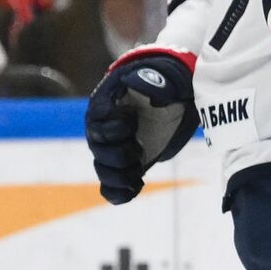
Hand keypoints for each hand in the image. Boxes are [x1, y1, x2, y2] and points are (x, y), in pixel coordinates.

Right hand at [85, 50, 197, 204]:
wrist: (172, 95)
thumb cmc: (162, 81)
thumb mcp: (159, 76)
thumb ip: (149, 81)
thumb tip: (139, 83)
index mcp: (106, 106)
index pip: (97, 124)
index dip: (114, 129)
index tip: (132, 122)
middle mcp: (103, 130)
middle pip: (98, 152)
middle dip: (119, 155)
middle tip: (139, 148)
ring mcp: (114, 149)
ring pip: (103, 171)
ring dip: (119, 177)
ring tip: (137, 174)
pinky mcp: (126, 164)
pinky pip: (110, 187)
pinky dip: (119, 193)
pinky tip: (134, 188)